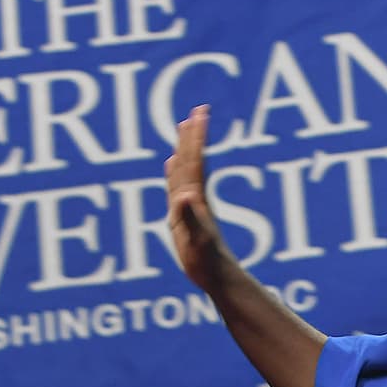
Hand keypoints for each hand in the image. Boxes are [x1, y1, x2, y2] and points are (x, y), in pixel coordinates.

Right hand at [163, 104, 229, 293]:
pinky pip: (176, 186)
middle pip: (192, 160)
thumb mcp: (195, 239)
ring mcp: (189, 205)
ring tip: (183, 129)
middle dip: (193, 135)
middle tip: (196, 111)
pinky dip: (173, 172)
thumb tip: (184, 196)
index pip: (195, 161)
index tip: (199, 114)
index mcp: (195, 199)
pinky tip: (172, 165)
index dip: (196, 138)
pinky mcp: (184, 214)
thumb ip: (188, 217)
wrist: (215, 276)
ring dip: (184, 148)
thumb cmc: (205, 260)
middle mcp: (193, 197)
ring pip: (185, 170)